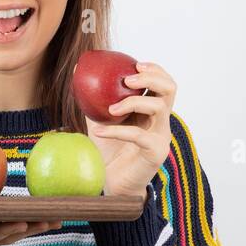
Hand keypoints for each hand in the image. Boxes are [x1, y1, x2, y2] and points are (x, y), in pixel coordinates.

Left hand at [75, 59, 174, 197]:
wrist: (111, 181)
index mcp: (152, 110)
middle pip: (170, 89)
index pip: (164, 83)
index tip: (136, 64)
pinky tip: (98, 131)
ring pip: (159, 108)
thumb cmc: (107, 150)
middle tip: (128, 80)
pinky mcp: (155, 153)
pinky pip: (139, 135)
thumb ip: (92, 98)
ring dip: (133, 102)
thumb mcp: (99, 119)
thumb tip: (75, 71)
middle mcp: (161, 121)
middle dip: (151, 78)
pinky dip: (116, 131)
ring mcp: (161, 137)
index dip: (155, 70)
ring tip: (110, 109)